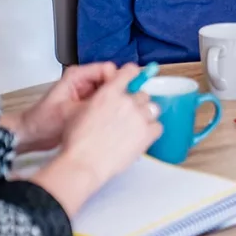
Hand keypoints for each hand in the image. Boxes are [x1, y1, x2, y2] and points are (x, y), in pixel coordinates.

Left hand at [4, 62, 118, 153]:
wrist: (31, 135)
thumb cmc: (43, 122)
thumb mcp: (69, 113)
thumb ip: (92, 105)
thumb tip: (116, 101)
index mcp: (77, 76)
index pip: (107, 69)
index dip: (117, 81)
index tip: (122, 96)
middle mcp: (84, 80)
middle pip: (111, 79)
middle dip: (118, 92)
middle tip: (123, 108)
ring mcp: (86, 91)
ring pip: (110, 91)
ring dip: (114, 101)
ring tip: (117, 115)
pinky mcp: (88, 102)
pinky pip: (105, 101)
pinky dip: (109, 108)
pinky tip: (111, 120)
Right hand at [57, 63, 162, 186]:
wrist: (83, 163)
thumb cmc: (77, 142)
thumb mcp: (79, 111)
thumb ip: (97, 100)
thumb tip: (106, 99)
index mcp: (108, 93)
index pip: (129, 72)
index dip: (133, 74)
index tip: (136, 77)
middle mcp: (126, 101)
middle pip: (143, 94)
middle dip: (136, 103)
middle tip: (127, 116)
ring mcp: (138, 117)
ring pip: (153, 108)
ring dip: (145, 116)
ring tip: (134, 128)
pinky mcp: (147, 133)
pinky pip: (158, 126)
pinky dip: (151, 131)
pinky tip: (140, 138)